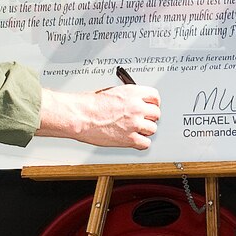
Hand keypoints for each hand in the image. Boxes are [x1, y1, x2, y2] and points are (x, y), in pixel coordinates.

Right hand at [35, 84, 160, 149]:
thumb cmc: (88, 104)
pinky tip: (133, 140)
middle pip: (156, 114)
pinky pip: (145, 144)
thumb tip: (135, 102)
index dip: (153, 103)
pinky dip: (140, 143)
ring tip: (133, 130)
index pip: (155, 97)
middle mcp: (136, 107)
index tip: (150, 106)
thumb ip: (128, 97)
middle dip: (149, 118)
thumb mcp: (112, 92)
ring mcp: (134, 124)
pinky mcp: (129, 139)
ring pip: (152, 129)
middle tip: (141, 120)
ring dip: (145, 131)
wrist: (79, 116)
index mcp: (132, 93)